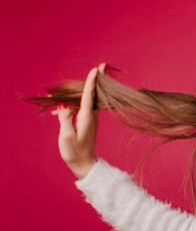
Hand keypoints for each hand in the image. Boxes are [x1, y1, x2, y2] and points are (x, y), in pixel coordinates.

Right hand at [54, 63, 105, 178]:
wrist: (84, 164)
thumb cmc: (74, 152)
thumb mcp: (66, 135)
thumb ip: (65, 117)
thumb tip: (64, 104)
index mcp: (86, 117)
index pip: (89, 95)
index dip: (92, 82)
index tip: (97, 69)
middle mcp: (91, 116)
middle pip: (92, 94)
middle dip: (95, 80)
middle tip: (101, 66)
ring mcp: (90, 119)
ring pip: (86, 100)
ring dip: (81, 90)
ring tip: (77, 82)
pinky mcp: (87, 122)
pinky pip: (81, 107)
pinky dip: (74, 102)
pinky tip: (60, 106)